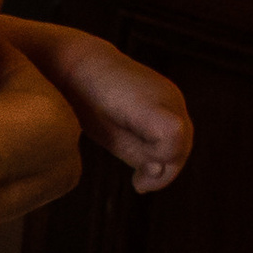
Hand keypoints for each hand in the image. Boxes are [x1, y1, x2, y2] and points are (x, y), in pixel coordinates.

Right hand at [65, 44, 192, 191]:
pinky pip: (173, 136)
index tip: (138, 183)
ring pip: (181, 144)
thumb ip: (142, 154)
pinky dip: (159, 154)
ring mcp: (167, 99)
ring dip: (158, 162)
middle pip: (182, 146)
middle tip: (139, 183)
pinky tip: (138, 163)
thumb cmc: (88, 101)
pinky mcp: (158, 104)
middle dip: (164, 171)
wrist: (70, 69)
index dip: (164, 169)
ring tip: (137, 173)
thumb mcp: (119, 137)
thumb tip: (159, 172)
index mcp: (164, 106)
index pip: (178, 144)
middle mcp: (172, 100)